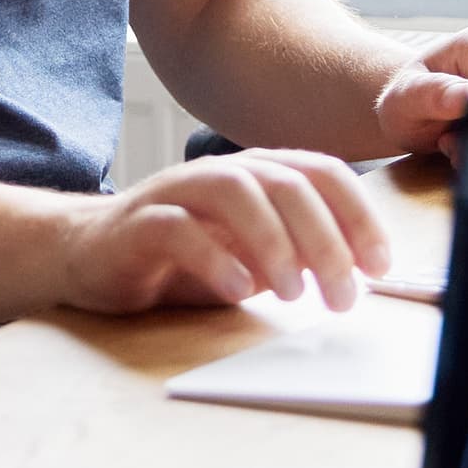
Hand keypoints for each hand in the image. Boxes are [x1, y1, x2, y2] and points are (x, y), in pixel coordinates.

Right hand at [55, 149, 390, 316]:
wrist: (87, 254)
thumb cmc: (179, 260)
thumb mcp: (248, 259)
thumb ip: (295, 259)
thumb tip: (357, 279)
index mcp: (256, 174)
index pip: (321, 172)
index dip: (358, 215)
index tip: (380, 266)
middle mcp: (220, 173)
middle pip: (286, 183)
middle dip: (325, 240)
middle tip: (344, 295)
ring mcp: (176, 192)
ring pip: (236, 193)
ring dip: (275, 243)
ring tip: (293, 295)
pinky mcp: (138, 224)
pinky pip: (178, 229)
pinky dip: (214, 258)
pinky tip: (238, 292)